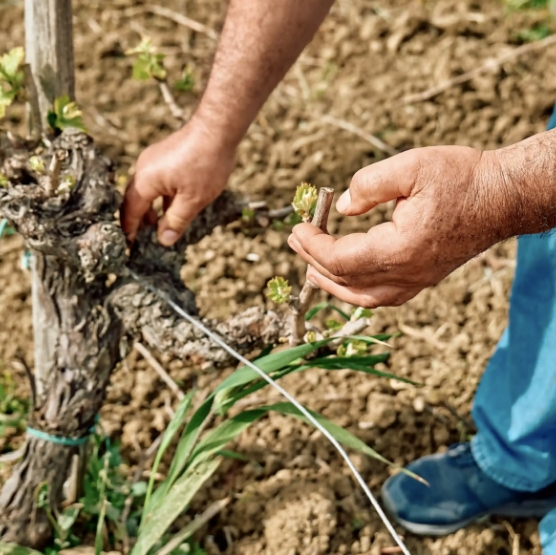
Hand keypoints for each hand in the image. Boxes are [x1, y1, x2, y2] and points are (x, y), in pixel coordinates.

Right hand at [121, 119, 236, 245]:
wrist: (217, 128)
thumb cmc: (206, 163)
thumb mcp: (193, 200)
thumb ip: (176, 221)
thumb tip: (164, 240)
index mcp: (145, 181)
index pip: (130, 210)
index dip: (129, 229)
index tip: (129, 245)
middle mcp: (144, 168)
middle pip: (135, 199)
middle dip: (139, 220)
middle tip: (142, 239)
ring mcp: (154, 159)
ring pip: (148, 189)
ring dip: (152, 208)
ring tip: (160, 225)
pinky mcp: (166, 155)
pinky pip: (158, 180)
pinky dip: (162, 196)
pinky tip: (173, 206)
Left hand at [288, 146, 511, 307]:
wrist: (501, 198)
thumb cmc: (461, 179)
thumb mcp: (412, 166)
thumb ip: (369, 185)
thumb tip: (342, 207)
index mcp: (400, 249)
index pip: (341, 259)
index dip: (313, 245)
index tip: (297, 227)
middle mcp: (406, 274)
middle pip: (346, 279)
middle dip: (314, 260)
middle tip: (295, 240)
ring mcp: (416, 281)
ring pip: (362, 296)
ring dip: (331, 283)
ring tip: (310, 270)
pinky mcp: (422, 280)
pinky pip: (381, 297)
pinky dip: (356, 292)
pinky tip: (344, 281)